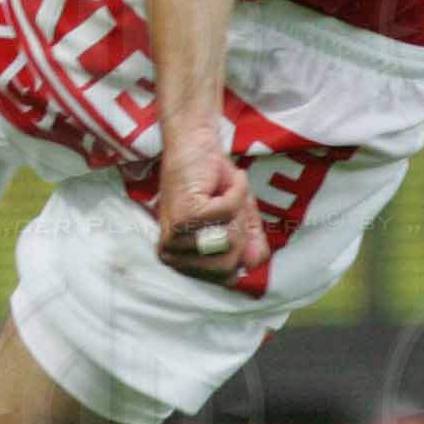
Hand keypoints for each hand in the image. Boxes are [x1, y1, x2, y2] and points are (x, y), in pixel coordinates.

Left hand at [154, 130, 266, 282]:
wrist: (197, 145)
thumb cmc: (216, 184)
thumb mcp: (241, 221)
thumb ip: (250, 247)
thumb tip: (251, 264)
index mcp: (181, 261)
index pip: (225, 278)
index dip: (241, 251)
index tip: (232, 224)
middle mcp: (171, 253)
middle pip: (227, 267)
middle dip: (241, 233)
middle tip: (229, 206)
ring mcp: (175, 235)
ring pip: (229, 244)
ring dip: (238, 212)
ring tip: (223, 195)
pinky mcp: (184, 215)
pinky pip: (229, 216)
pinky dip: (237, 194)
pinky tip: (227, 183)